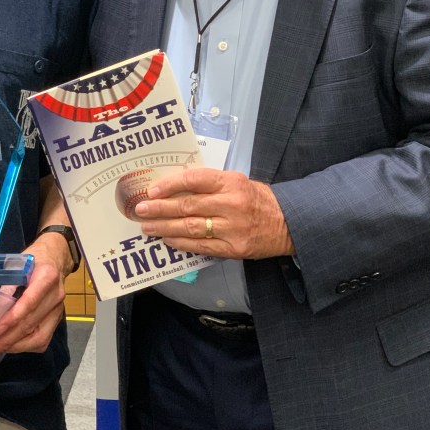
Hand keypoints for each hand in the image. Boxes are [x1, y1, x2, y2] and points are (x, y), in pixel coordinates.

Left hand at [0, 233, 67, 361]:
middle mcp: (56, 295)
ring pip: (40, 336)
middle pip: (32, 323)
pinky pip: (43, 339)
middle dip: (9, 339)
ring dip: (16, 346)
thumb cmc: (33, 259)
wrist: (55, 259)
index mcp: (47, 276)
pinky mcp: (57, 319)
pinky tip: (10, 346)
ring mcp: (58, 309)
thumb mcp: (17, 263)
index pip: (31, 301)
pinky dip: (25, 346)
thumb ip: (7, 283)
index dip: (14, 317)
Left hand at [135, 166, 293, 259]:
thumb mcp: (237, 182)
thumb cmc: (257, 199)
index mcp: (231, 182)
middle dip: (160, 208)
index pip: (194, 180)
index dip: (170, 185)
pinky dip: (182, 243)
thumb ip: (210, 184)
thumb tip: (174, 189)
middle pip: (188, 206)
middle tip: (141, 210)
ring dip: (165, 227)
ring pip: (191, 228)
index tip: (153, 190)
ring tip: (148, 227)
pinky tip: (168, 240)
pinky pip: (202, 247)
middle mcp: (231, 204)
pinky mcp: (234, 249)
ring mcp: (233, 228)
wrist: (288, 223)